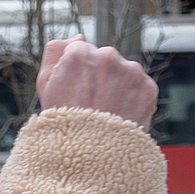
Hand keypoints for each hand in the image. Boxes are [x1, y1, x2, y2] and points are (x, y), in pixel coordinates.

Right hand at [35, 37, 157, 126]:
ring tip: (108, 112)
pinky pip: (140, 86)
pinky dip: (133, 99)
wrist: (92, 157)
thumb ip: (56, 52)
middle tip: (93, 104)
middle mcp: (107, 56)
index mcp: (80, 52)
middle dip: (101, 77)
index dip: (79, 74)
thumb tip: (79, 36)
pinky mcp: (148, 87)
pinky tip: (121, 115)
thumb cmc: (63, 123)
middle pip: (105, 60)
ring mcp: (131, 71)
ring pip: (124, 72)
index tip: (78, 93)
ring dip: (118, 86)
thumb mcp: (45, 85)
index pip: (82, 52)